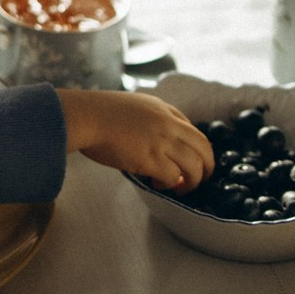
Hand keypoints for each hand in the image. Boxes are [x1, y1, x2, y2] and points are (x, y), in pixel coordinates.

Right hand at [58, 89, 214, 192]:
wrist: (86, 116)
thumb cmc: (99, 112)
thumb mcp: (132, 105)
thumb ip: (148, 117)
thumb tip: (153, 138)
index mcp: (164, 109)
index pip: (193, 130)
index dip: (196, 149)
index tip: (192, 160)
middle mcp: (168, 124)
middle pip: (203, 147)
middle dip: (208, 166)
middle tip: (202, 179)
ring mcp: (161, 141)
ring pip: (194, 166)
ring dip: (192, 181)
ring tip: (181, 188)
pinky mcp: (151, 159)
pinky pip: (174, 177)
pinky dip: (170, 184)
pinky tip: (158, 184)